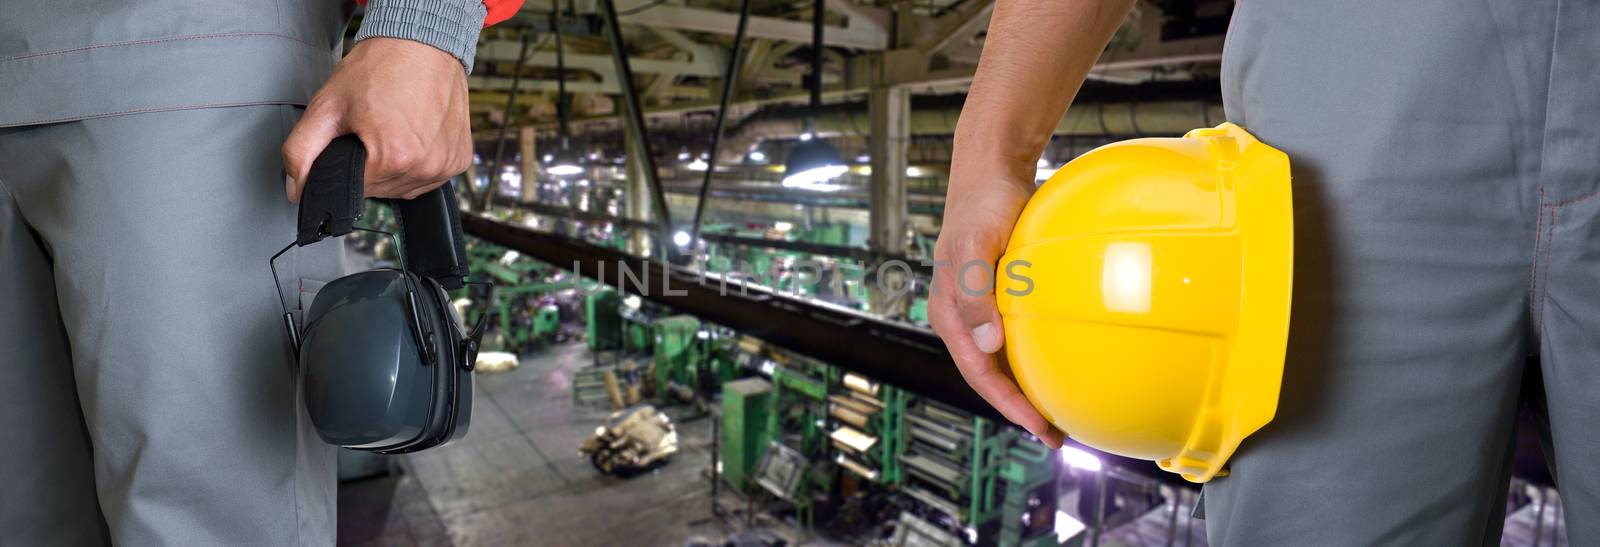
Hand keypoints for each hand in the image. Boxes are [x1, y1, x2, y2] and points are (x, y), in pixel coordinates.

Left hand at [283, 37, 472, 201]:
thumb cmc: (380, 67)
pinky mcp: (459, 160)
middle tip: (373, 128)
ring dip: (394, 167)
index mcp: (393, 157)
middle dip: (370, 166)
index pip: (354, 190)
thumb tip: (297, 188)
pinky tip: (414, 134)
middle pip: (381, 190)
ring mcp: (447, 166)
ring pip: (405, 187)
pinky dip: (418, 162)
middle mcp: (426, 166)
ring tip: (394, 129)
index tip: (354, 137)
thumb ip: (301, 151)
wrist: (422, 44)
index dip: (347, 165)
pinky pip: (429, 178)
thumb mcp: (327, 105)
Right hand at [929, 168, 1064, 447]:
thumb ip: (976, 294)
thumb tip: (988, 343)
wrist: (990, 172)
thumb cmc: (982, 206)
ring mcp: (981, 309)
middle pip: (990, 375)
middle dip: (1019, 408)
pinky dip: (1035, 357)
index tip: (1038, 425)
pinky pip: (1017, 336)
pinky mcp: (1000, 296)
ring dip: (1027, 387)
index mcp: (950, 314)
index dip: (1007, 404)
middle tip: (1055, 434)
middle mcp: (963, 318)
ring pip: (1003, 360)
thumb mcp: (976, 247)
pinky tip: (1060, 361)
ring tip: (1059, 410)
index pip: (979, 373)